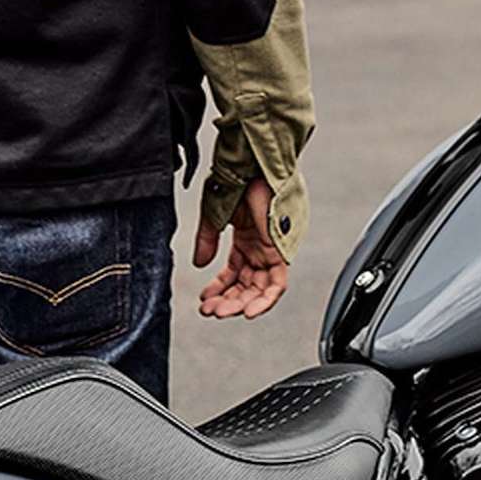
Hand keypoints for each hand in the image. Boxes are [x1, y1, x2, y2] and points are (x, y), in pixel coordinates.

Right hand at [193, 178, 289, 319]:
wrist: (250, 167)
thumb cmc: (235, 182)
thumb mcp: (213, 216)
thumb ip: (206, 241)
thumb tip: (199, 264)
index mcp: (247, 239)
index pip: (234, 274)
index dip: (219, 289)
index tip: (205, 301)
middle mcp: (261, 248)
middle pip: (247, 285)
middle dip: (227, 301)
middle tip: (210, 311)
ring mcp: (271, 250)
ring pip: (260, 289)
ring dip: (241, 304)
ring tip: (221, 312)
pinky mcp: (281, 251)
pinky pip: (277, 284)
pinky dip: (264, 301)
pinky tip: (247, 312)